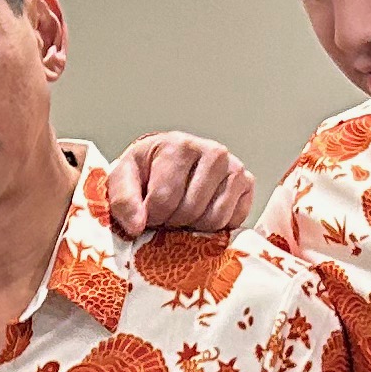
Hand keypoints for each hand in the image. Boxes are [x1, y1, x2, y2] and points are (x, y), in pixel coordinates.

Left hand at [105, 132, 255, 236]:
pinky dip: (215, 226)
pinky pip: (232, 221)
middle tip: (166, 214)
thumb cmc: (146, 171)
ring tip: (182, 213)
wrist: (166, 163)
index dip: (152, 217)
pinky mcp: (247, 184)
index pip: (164, 199)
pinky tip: (202, 213)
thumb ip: (123, 202)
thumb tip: (137, 226)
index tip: (147, 214)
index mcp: (179, 145)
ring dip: (194, 226)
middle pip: (190, 210)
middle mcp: (213, 152)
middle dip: (173, 221)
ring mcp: (234, 167)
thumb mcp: (123, 180)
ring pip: (214, 218)